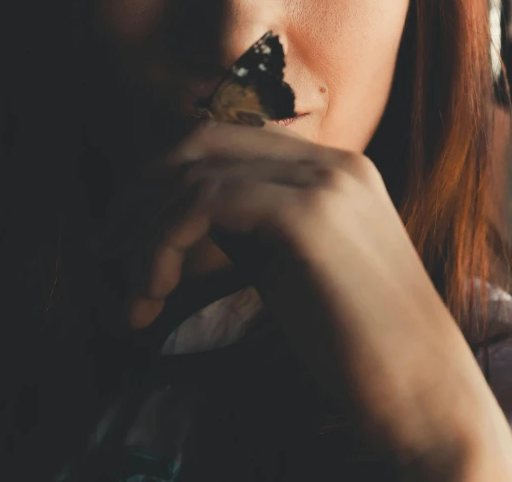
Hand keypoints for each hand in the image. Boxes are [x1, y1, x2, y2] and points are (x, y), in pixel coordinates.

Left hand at [108, 120, 510, 471]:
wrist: (426, 391)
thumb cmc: (358, 342)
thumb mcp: (295, 264)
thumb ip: (252, 228)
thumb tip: (182, 218)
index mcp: (329, 168)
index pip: (224, 142)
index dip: (163, 177)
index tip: (127, 229)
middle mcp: (330, 160)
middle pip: (202, 141)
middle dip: (141, 191)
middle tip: (109, 247)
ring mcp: (323, 182)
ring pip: (196, 172)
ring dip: (145, 231)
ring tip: (136, 294)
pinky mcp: (309, 215)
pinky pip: (205, 202)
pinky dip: (162, 243)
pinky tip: (156, 292)